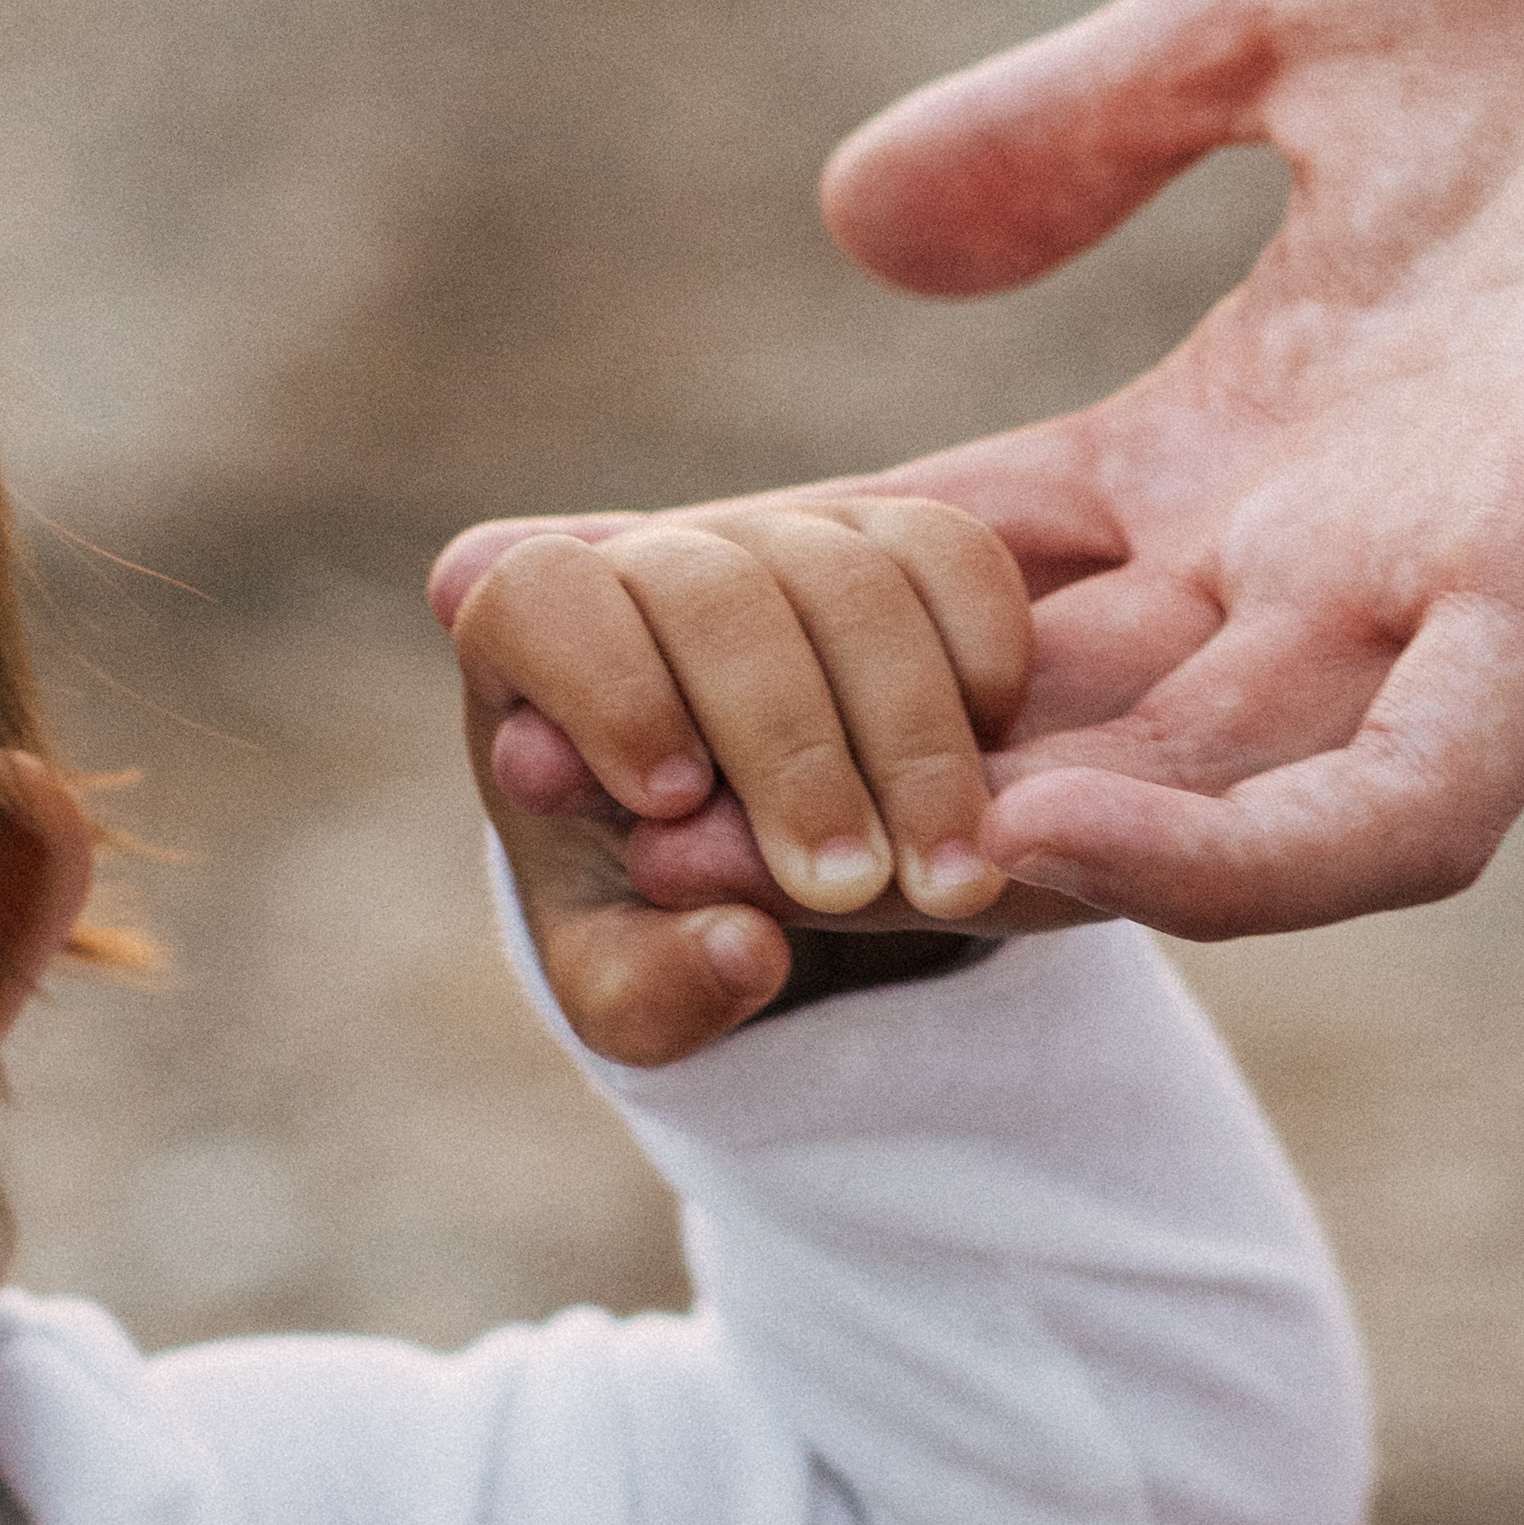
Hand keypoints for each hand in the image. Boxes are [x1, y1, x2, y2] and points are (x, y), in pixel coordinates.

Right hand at [438, 0, 1523, 937]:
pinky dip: (1242, 857)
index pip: (980, 563)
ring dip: (994, 852)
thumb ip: (1069, 135)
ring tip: (776, 855)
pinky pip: (1419, 795)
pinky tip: (1048, 840)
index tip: (550, 597)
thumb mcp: (1259, 7)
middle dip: (837, 773)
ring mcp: (1481, 556)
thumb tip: (856, 233)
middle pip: (1057, 717)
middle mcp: (1362, 526)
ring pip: (1213, 809)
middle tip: (602, 796)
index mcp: (1275, 411)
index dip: (773, 599)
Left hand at [449, 498, 1076, 1064]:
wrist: (752, 867)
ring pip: (847, 577)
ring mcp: (783, 536)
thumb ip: (658, 989)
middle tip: (841, 884)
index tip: (672, 804)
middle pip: (715, 593)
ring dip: (906, 736)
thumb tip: (748, 953)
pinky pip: (949, 554)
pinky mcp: (896, 540)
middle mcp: (657, 561)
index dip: (608, 685)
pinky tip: (991, 771)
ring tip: (938, 877)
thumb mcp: (633, 986)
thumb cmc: (653, 914)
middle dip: (788, 746)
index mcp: (533, 638)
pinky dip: (979, 658)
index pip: (545, 592)